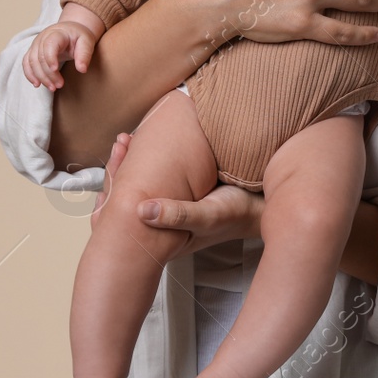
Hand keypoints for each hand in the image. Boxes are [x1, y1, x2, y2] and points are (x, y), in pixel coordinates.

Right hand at [23, 20, 97, 89]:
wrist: (70, 31)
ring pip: (31, 62)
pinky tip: (37, 84)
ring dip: (40, 77)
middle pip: (40, 56)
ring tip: (52, 88)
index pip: (49, 44)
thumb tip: (82, 69)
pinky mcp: (33, 51)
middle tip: (59, 85)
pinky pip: (26, 63)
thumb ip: (84, 54)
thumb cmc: (79, 36)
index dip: (50, 57)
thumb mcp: (87, 41)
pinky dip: (30, 74)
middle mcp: (42, 38)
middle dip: (48, 73)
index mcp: (57, 33)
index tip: (55, 69)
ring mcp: (35, 44)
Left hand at [90, 133, 263, 255]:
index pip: (124, 217)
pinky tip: (145, 145)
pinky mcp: (179, 193)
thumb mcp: (209, 216)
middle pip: (126, 199)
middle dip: (118, 170)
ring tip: (126, 140)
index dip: (113, 189)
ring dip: (130, 163)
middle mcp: (160, 223)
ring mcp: (169, 207)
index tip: (117, 157)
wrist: (264, 207)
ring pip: (137, 186)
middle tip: (121, 143)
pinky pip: (153, 178)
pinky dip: (145, 161)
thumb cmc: (237, 214)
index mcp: (160, 237)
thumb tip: (141, 211)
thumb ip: (179, 216)